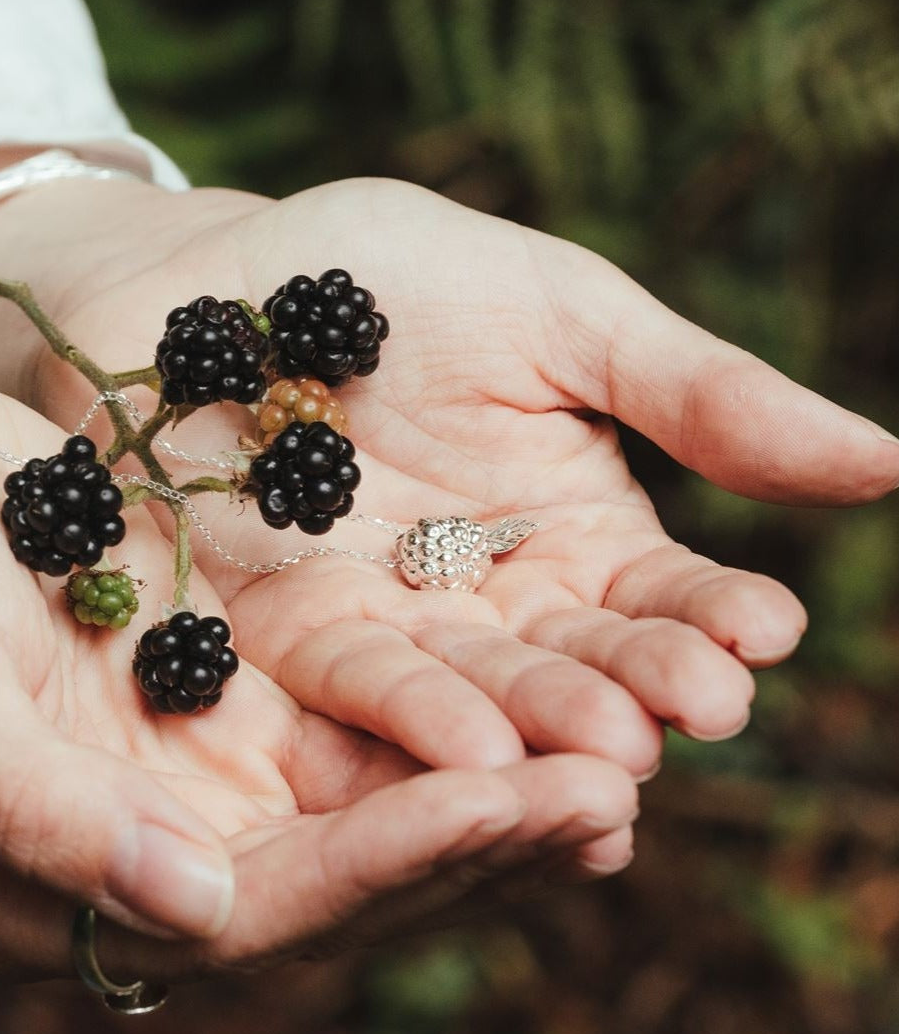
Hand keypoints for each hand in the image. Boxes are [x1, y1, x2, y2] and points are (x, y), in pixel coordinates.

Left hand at [0, 175, 898, 780]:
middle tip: (694, 714)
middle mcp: (488, 594)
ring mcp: (390, 627)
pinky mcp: (287, 644)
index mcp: (567, 519)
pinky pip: (360, 699)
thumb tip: (889, 465)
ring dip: (541, 732)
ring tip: (603, 758)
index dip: (709, 614)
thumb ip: (698, 391)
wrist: (204, 276)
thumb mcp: (557, 311)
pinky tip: (474, 757)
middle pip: (575, 661)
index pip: (658, 589)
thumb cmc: (385, 274)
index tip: (760, 635)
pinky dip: (417, 729)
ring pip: (480, 698)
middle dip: (635, 688)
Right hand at [0, 377, 638, 980]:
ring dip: (490, 776)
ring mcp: (192, 767)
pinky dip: (443, 702)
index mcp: (71, 891)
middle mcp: (151, 847)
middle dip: (482, 834)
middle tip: (619, 780)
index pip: (262, 910)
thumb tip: (191, 914)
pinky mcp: (219, 684)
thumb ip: (38, 815)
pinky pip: (351, 710)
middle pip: (344, 871)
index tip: (518, 803)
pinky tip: (533, 671)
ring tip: (624, 734)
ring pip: (367, 796)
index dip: (393, 864)